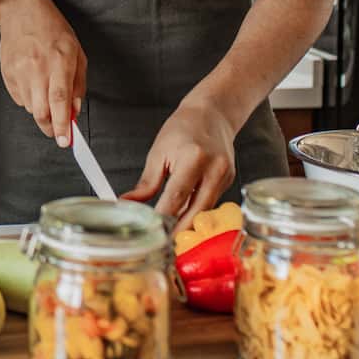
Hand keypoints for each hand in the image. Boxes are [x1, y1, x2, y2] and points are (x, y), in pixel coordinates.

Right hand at [0, 0, 85, 144]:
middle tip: (58, 132)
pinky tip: (33, 81)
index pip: (59, 100)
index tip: (65, 141)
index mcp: (59, 60)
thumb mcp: (76, 53)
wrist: (20, 12)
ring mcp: (19, 71)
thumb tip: (74, 111)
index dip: (62, 124)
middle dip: (50, 128)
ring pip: (30, 108)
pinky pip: (19, 99)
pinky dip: (29, 99)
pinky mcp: (7, 74)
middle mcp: (37, 68)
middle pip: (41, 111)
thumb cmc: (53, 30)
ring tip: (45, 89)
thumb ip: (78, 84)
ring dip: (40, 109)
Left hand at [121, 99, 237, 231]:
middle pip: (197, 211)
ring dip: (189, 224)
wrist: (212, 114)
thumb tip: (128, 203)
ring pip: (206, 210)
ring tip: (171, 236)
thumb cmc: (183, 128)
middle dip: (180, 229)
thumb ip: (146, 183)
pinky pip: (211, 202)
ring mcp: (225, 176)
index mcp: (193, 158)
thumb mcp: (158, 152)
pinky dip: (197, 212)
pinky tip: (185, 219)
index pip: (176, 197)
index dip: (163, 218)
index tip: (152, 232)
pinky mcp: (230, 180)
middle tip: (164, 244)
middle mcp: (214, 169)